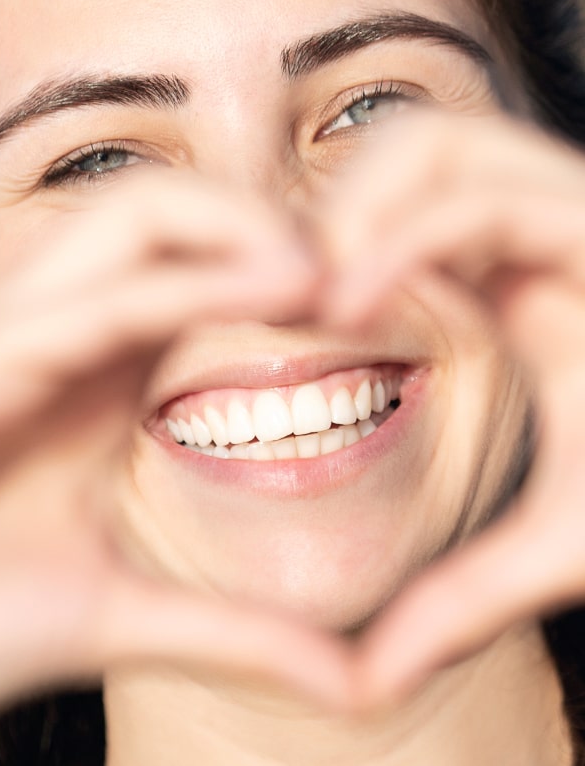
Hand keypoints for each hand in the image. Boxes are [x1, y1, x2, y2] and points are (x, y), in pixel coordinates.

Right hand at [0, 168, 349, 712]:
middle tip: (359, 272)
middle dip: (268, 217)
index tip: (367, 305)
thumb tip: (352, 687)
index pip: (198, 260)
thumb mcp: (128, 614)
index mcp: (103, 365)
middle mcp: (68, 329)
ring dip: (244, 225)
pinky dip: (202, 283)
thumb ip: (239, 633)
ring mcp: (27, 333)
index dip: (286, 263)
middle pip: (172, 206)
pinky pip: (111, 296)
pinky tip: (287, 292)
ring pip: (139, 211)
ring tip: (329, 273)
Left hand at [320, 111, 584, 703]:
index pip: (395, 204)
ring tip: (325, 305)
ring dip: (360, 209)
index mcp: (516, 277)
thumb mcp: (558, 544)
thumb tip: (368, 686)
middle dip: (333, 208)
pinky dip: (408, 238)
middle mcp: (539, 229)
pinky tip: (354, 307)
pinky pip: (486, 194)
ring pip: (439, 142)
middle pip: (408, 146)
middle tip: (287, 302)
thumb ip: (465, 598)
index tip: (273, 322)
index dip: (322, 246)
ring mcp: (573, 215)